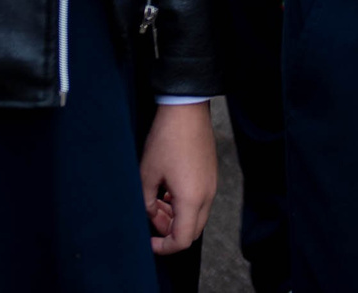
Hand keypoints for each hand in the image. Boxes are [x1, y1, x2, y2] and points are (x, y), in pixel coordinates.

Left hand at [140, 101, 218, 253]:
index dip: (164, 248)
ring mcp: (211, 185)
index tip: (149, 242)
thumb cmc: (166, 140)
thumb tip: (149, 213)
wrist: (187, 110)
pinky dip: (183, 204)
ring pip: (195, 216)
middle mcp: (206, 195)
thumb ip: (146, 202)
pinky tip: (167, 190)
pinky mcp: (210, 175)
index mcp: (191, 199)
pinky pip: (199, 201)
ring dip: (176, 217)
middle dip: (170, 231)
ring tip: (155, 201)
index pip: (182, 240)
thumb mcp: (147, 174)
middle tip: (151, 217)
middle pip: (192, 231)